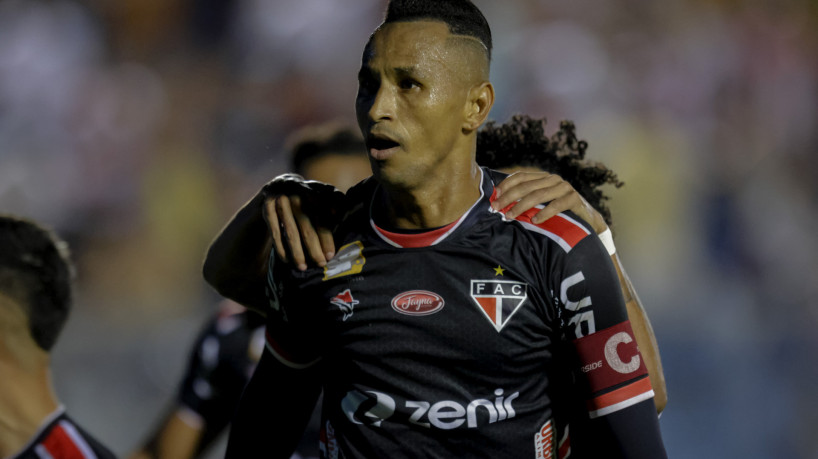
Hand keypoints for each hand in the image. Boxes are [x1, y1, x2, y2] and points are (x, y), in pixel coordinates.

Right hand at [260, 174, 344, 270]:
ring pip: (290, 231)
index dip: (326, 237)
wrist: (281, 184)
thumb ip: (335, 202)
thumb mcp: (323, 193)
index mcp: (313, 191)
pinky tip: (287, 260)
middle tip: (320, 264)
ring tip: (303, 267)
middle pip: (306, 225)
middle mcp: (296, 194)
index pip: (321, 217)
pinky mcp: (267, 207)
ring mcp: (280, 200)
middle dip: (313, 247)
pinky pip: (274, 232)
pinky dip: (281, 248)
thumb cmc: (309, 195)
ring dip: (297, 251)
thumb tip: (343, 215)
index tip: (331, 254)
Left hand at [491, 171, 607, 233]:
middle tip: (497, 207)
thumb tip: (500, 203)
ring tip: (510, 216)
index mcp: (543, 178)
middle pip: (526, 186)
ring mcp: (564, 187)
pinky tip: (535, 220)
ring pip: (538, 195)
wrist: (587, 219)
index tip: (495, 196)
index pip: (521, 176)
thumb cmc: (559, 212)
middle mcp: (553, 179)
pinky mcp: (574, 198)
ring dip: (522, 206)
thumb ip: (526, 200)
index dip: (506, 184)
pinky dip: (545, 213)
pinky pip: (557, 205)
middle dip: (509, 197)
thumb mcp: (541, 204)